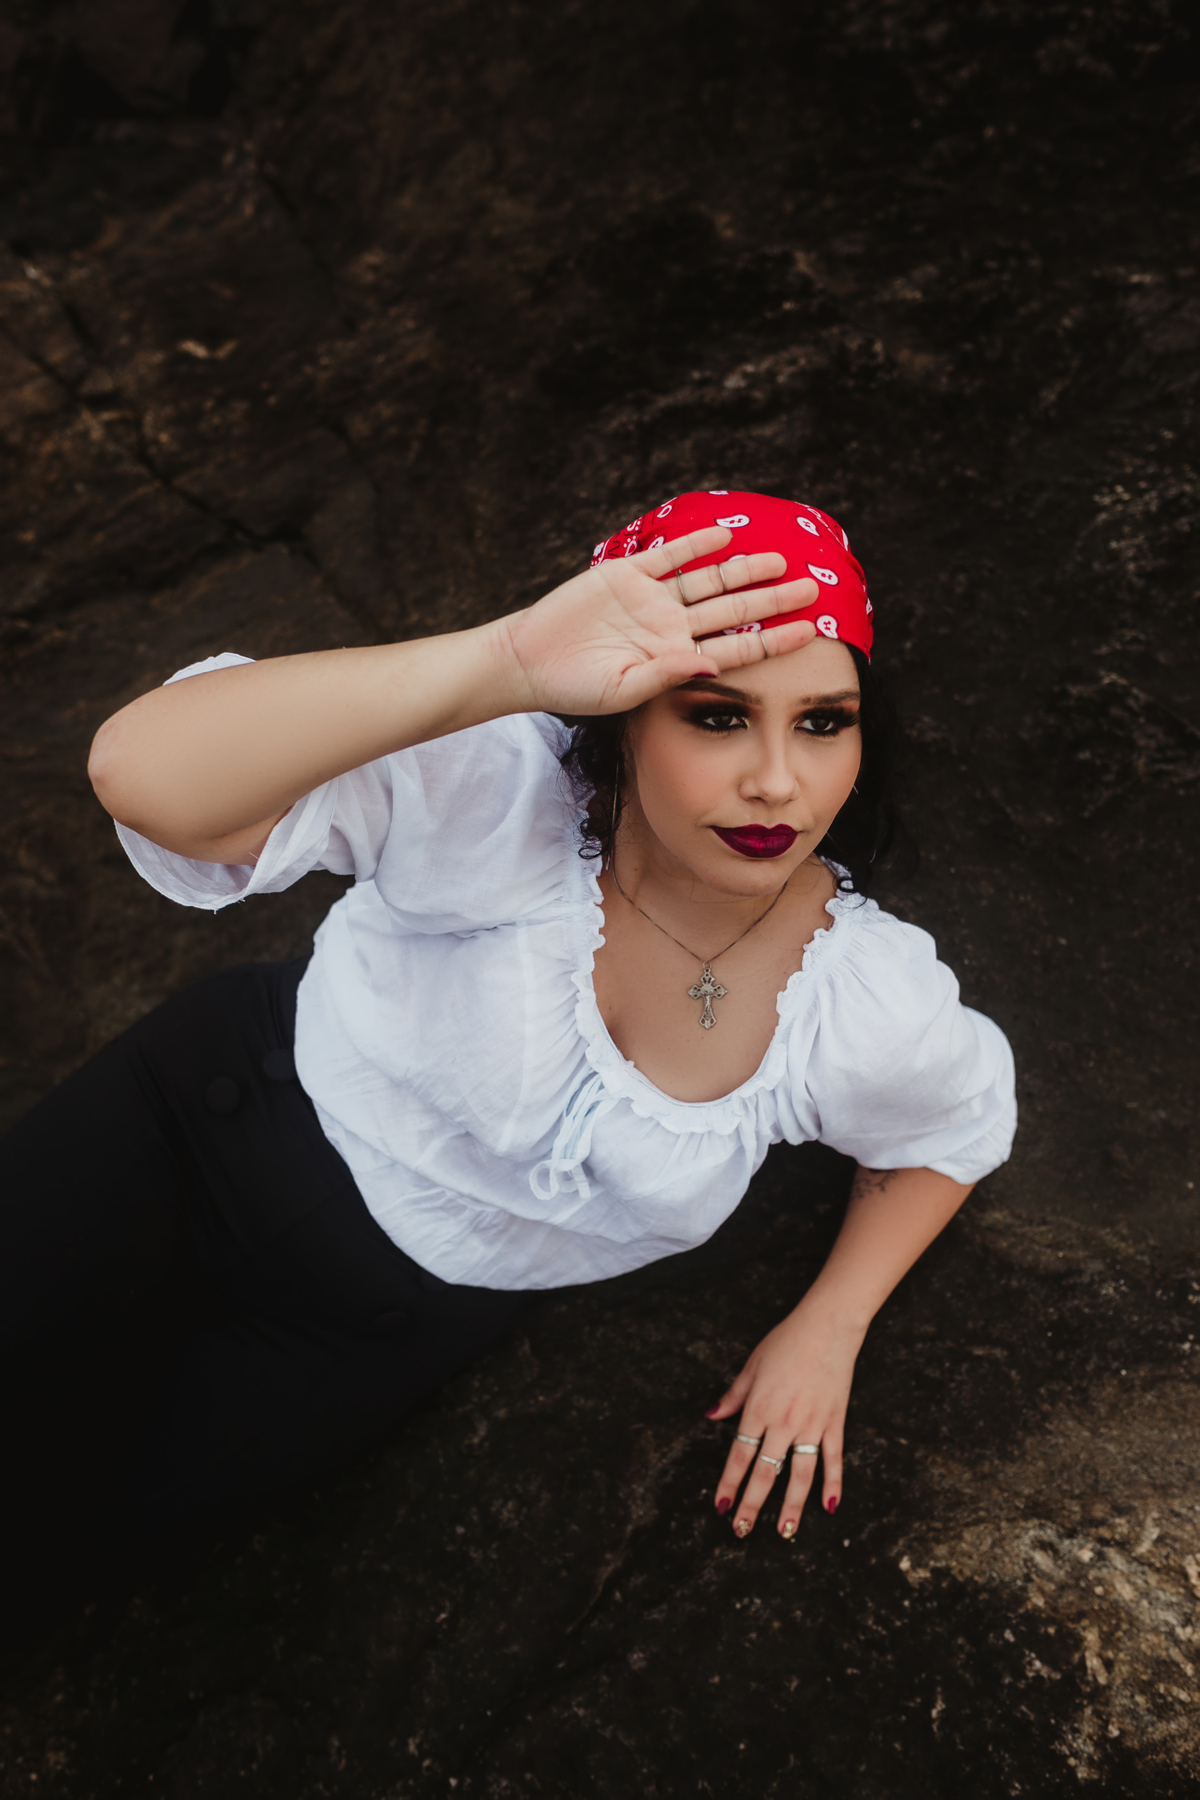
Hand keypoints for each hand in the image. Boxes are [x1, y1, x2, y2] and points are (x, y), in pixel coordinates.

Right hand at [497, 526, 817, 716]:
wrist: (530, 660)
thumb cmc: (575, 687)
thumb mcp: (624, 691)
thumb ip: (668, 675)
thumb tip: (713, 668)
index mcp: (677, 660)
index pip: (737, 649)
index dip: (774, 641)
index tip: (809, 633)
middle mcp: (672, 627)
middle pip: (734, 610)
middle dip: (773, 600)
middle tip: (813, 589)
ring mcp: (653, 600)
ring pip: (710, 580)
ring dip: (745, 570)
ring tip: (781, 560)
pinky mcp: (628, 575)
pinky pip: (671, 556)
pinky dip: (697, 545)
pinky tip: (726, 535)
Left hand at [705, 1297, 864, 1539]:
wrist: (826, 1327)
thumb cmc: (785, 1342)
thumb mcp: (751, 1366)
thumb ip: (733, 1396)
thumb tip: (711, 1416)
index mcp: (759, 1408)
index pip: (740, 1456)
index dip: (729, 1484)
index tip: (720, 1507)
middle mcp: (784, 1422)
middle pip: (766, 1472)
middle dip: (752, 1504)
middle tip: (742, 1531)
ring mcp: (812, 1425)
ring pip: (800, 1475)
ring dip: (792, 1506)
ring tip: (785, 1532)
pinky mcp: (835, 1422)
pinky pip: (834, 1459)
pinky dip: (833, 1484)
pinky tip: (829, 1506)